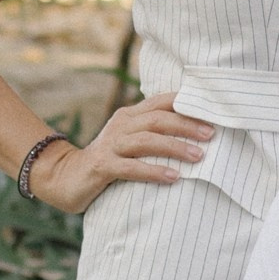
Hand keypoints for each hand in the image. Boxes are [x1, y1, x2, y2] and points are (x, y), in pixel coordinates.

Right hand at [29, 95, 213, 207]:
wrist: (66, 177)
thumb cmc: (109, 161)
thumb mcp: (132, 143)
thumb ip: (155, 135)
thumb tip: (196, 136)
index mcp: (130, 116)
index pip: (161, 102)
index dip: (187, 104)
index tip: (212, 112)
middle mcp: (121, 125)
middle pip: (157, 119)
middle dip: (186, 125)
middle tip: (211, 135)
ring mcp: (111, 145)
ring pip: (146, 141)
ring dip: (174, 147)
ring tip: (198, 156)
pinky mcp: (102, 166)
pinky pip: (131, 168)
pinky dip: (153, 171)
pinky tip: (173, 177)